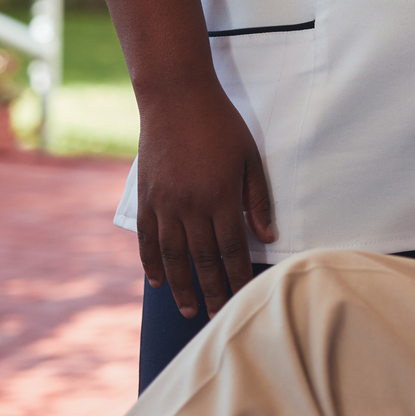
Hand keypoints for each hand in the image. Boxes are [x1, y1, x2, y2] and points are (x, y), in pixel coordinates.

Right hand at [133, 83, 276, 318]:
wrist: (176, 98)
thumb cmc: (220, 125)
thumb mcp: (249, 158)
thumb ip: (257, 199)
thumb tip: (268, 236)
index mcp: (221, 197)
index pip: (232, 250)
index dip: (238, 278)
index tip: (245, 299)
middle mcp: (191, 206)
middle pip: (202, 260)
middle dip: (212, 292)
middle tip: (217, 318)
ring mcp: (165, 204)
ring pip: (172, 257)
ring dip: (181, 287)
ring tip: (189, 309)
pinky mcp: (146, 198)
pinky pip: (147, 239)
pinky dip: (151, 263)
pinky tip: (157, 281)